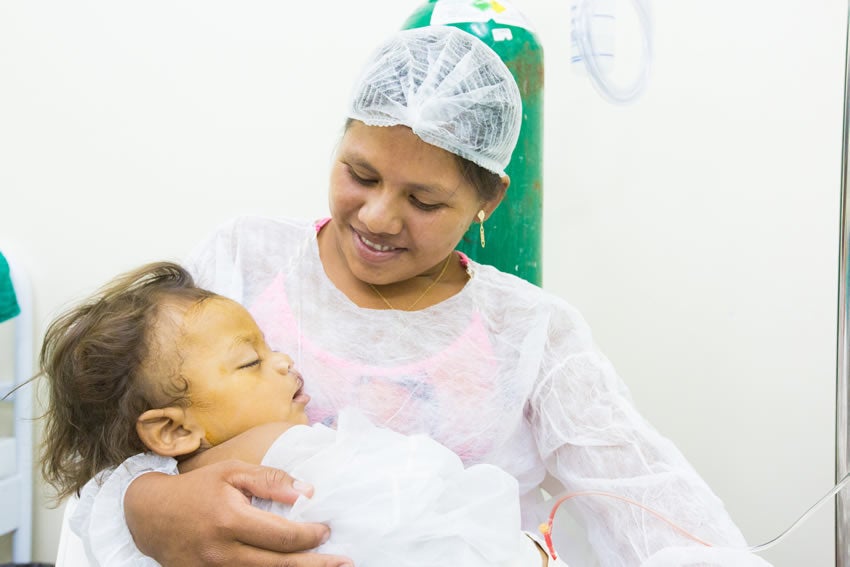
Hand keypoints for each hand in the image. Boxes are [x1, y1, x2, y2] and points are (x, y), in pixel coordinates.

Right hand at [124, 460, 352, 566]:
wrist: (150, 516)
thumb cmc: (197, 488)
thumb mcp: (232, 472)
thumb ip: (271, 480)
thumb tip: (307, 493)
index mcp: (230, 520)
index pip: (282, 536)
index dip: (310, 535)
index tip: (327, 530)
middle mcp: (222, 552)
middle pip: (279, 566)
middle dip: (316, 565)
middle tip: (345, 563)